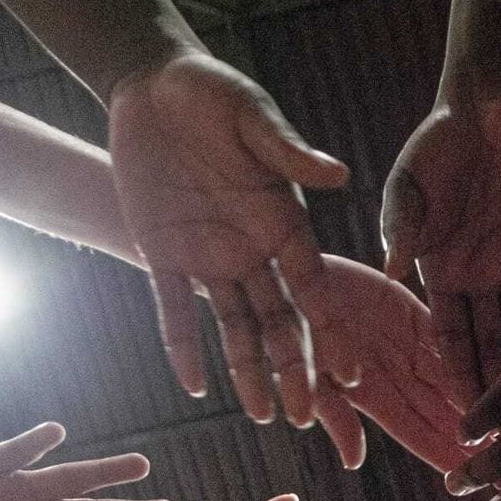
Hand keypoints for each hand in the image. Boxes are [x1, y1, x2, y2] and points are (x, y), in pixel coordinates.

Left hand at [107, 53, 350, 422]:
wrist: (151, 84)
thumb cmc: (211, 91)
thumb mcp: (252, 115)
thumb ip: (288, 150)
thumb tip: (338, 175)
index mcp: (282, 220)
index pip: (312, 285)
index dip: (329, 330)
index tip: (349, 373)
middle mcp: (253, 248)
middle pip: (281, 320)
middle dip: (295, 368)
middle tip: (308, 415)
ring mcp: (209, 255)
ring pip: (237, 327)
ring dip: (251, 371)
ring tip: (268, 416)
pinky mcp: (163, 253)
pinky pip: (176, 310)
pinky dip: (183, 346)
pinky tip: (196, 384)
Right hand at [292, 256, 469, 471]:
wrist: (280, 274)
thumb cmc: (280, 330)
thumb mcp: (301, 375)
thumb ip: (334, 414)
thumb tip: (355, 462)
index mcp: (371, 396)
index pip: (416, 433)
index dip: (443, 454)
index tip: (474, 478)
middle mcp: (395, 374)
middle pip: (444, 413)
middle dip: (476, 437)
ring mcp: (406, 343)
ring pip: (454, 378)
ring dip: (484, 399)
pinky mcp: (413, 311)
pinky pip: (449, 337)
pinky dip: (476, 353)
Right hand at [383, 97, 500, 410]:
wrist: (483, 105)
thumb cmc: (434, 145)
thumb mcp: (408, 186)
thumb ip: (401, 227)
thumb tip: (389, 266)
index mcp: (440, 274)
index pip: (450, 338)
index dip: (459, 374)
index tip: (470, 415)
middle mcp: (480, 278)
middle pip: (492, 342)